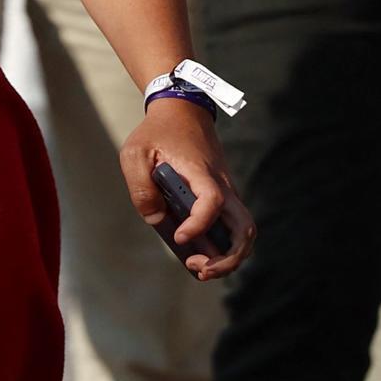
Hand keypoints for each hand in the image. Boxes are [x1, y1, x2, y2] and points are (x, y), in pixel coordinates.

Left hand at [120, 98, 252, 282]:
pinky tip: (196, 255)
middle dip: (227, 258)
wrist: (183, 111)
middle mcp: (223, 186)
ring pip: (244, 233)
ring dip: (228, 258)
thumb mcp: (135, 152)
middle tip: (199, 269)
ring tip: (198, 268)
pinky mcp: (223, 199)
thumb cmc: (157, 132)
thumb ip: (140, 186)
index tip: (179, 237)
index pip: (212, 201)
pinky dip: (221, 247)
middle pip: (244, 229)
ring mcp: (227, 193)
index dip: (199, 224)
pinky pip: (230, 228)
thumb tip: (155, 219)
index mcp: (202, 172)